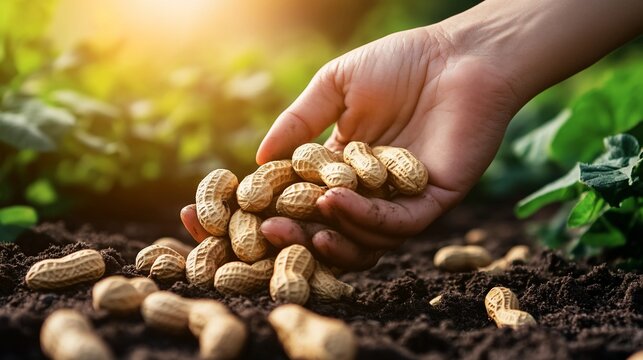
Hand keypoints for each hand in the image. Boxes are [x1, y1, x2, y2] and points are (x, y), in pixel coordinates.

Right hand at [252, 24, 520, 268]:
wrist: (460, 55)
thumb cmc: (401, 62)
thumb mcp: (337, 85)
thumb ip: (300, 121)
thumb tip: (260, 159)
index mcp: (348, 165)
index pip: (310, 197)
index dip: (281, 208)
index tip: (249, 213)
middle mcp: (374, 188)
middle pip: (334, 226)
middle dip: (301, 234)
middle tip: (270, 232)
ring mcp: (404, 199)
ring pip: (366, 236)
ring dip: (333, 230)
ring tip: (305, 221)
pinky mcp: (434, 201)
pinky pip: (398, 224)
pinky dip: (366, 218)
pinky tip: (337, 202)